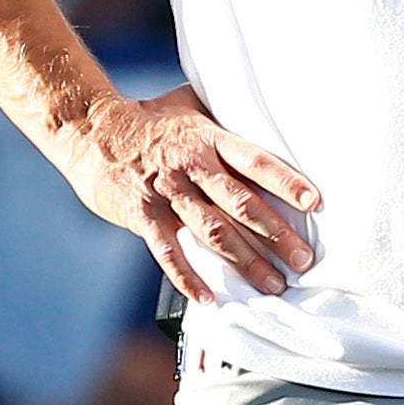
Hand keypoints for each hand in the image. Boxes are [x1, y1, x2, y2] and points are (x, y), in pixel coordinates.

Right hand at [58, 85, 319, 304]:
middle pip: (241, 204)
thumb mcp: (191, 105)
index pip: (254, 160)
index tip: (314, 203)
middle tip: (304, 259)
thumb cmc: (149, 118)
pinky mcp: (142, 216)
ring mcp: (166, 193)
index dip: (285, 181)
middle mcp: (190, 165)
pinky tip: (211, 299)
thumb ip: (226, 116)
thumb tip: (270, 111)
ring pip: (214, 233)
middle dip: (277, 234)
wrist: (89, 130)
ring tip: (274, 284)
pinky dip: (190, 279)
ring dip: (247, 262)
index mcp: (207, 138)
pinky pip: (169, 253)